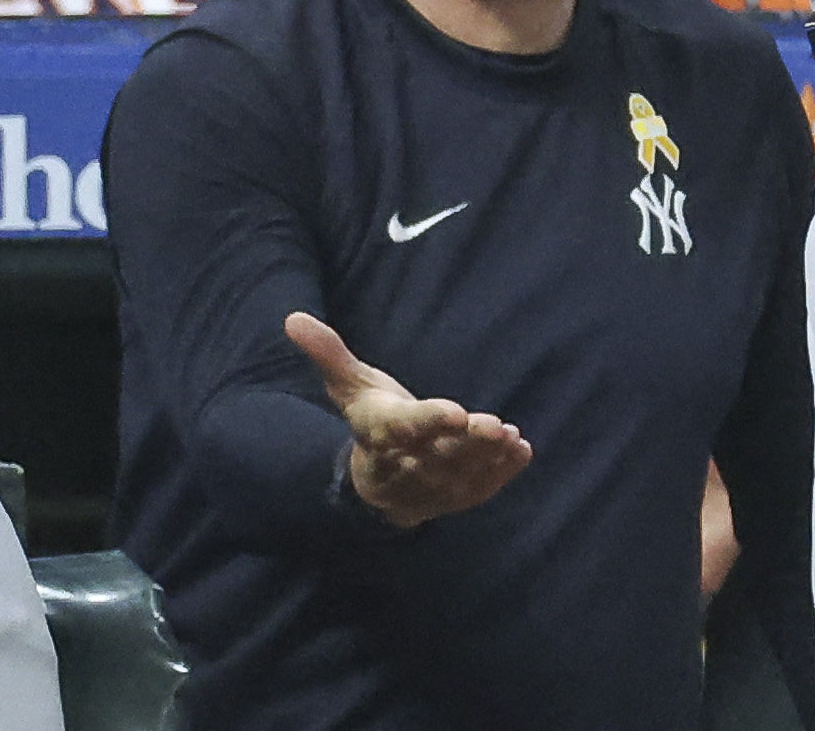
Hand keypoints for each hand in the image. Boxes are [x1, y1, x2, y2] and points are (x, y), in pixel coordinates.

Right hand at [284, 310, 530, 528]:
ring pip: (463, 474)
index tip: (457, 411)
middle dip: (467, 442)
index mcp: (382, 433)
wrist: (376, 485)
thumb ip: (328, 354)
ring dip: (488, 458)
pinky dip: (502, 473)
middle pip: (440, 454)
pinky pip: (481, 488)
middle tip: (493, 425)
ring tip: (510, 437)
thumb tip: (293, 318)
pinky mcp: (456, 497)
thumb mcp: (349, 386)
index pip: (406, 427)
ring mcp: (433, 486)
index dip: (430, 420)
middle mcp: (408, 464)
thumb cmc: (370, 419)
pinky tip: (521, 451)